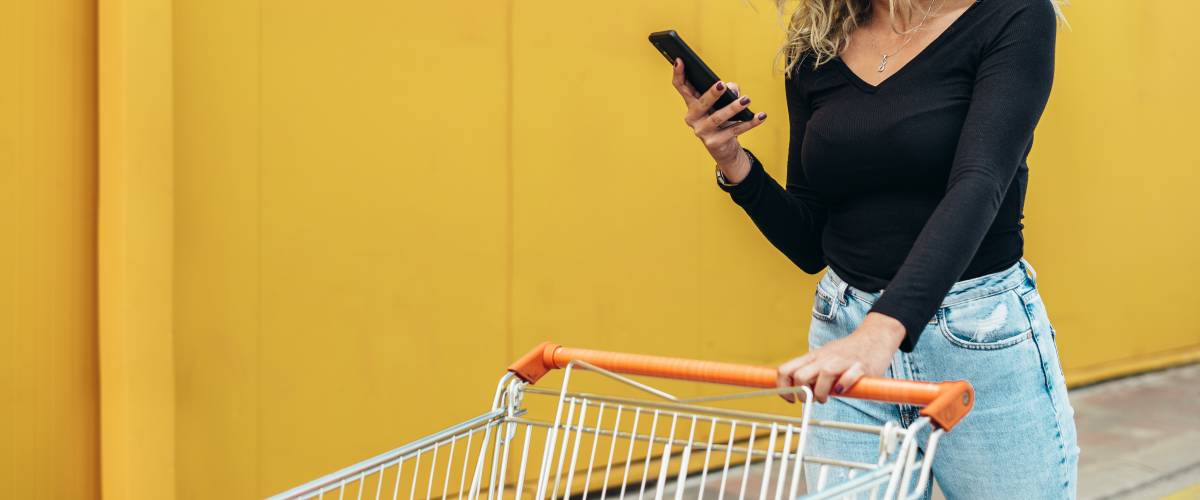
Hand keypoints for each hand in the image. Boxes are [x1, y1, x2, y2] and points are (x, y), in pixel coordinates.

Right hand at [670, 59, 767, 183]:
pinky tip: (760, 116)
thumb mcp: (722, 103)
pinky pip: (734, 130)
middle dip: (711, 94)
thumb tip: (732, 89)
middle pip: (700, 103)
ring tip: (746, 100)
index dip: (678, 74)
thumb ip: (727, 91)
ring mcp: (702, 132)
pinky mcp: (714, 143)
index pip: (681, 87)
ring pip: (718, 118)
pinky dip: (749, 123)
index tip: (680, 60)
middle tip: (722, 84)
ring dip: (733, 108)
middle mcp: (692, 118)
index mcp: (691, 104)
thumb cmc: (722, 120)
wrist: (724, 148)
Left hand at [776, 312, 905, 403]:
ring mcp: (842, 361)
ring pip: (823, 375)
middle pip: (800, 375)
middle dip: (801, 393)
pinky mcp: (860, 366)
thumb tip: (794, 390)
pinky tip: (842, 390)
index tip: (790, 398)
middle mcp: (824, 358)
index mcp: (813, 357)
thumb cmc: (846, 352)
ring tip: (824, 398)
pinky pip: (848, 377)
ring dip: (821, 394)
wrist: (874, 337)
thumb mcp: (822, 358)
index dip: (783, 388)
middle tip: (810, 400)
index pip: (785, 370)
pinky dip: (842, 387)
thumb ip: (810, 371)